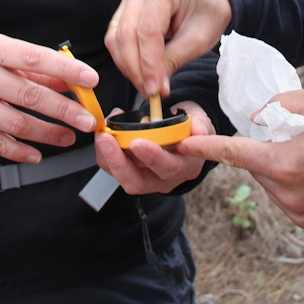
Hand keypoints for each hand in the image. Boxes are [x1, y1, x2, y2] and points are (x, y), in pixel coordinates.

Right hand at [0, 32, 98, 163]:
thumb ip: (33, 66)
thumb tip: (70, 81)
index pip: (33, 57)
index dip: (66, 70)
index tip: (90, 80)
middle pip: (28, 95)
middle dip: (63, 109)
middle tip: (86, 119)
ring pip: (15, 123)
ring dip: (47, 133)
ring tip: (68, 136)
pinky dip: (20, 151)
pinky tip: (37, 153)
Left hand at [94, 102, 213, 194]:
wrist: (186, 137)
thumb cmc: (191, 130)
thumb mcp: (201, 122)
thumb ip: (200, 124)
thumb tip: (198, 129)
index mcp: (184, 166)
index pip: (168, 168)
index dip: (152, 157)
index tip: (137, 142)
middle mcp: (164, 179)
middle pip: (138, 182)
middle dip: (119, 161)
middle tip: (106, 139)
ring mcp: (147, 179)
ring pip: (123, 177)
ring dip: (108, 158)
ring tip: (101, 135)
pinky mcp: (133, 172)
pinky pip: (115, 169)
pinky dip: (106, 153)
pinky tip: (103, 133)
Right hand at [105, 0, 231, 98]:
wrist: (209, 1)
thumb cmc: (208, 14)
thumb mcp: (198, 39)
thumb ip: (173, 61)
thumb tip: (155, 87)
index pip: (147, 30)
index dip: (148, 63)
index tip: (155, 89)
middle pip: (126, 34)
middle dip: (136, 68)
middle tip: (150, 92)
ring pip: (116, 37)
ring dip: (128, 66)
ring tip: (147, 84)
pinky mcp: (125, 9)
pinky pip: (115, 37)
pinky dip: (125, 59)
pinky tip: (140, 72)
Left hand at [178, 87, 303, 236]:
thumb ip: (284, 103)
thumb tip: (259, 118)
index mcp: (287, 163)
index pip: (237, 153)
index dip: (207, 147)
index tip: (183, 145)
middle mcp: (289, 195)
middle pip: (259, 168)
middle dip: (268, 151)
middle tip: (299, 137)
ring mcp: (301, 217)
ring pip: (274, 186)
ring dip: (283, 170)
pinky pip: (291, 203)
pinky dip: (298, 188)